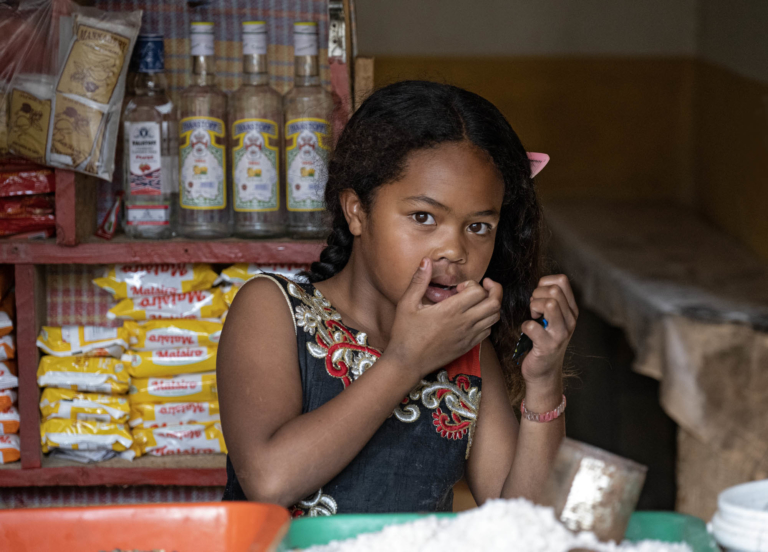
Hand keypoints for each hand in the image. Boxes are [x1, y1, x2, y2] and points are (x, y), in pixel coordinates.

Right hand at [384, 258, 501, 383]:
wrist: (407, 363)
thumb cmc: (405, 333)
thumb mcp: (407, 304)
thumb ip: (419, 281)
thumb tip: (426, 261)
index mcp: (450, 310)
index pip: (478, 291)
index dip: (473, 284)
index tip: (460, 287)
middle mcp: (464, 323)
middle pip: (494, 303)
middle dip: (493, 290)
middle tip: (483, 286)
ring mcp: (468, 336)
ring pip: (495, 318)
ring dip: (491, 305)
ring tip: (480, 301)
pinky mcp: (468, 346)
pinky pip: (488, 331)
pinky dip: (486, 321)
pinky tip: (474, 317)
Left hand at [520, 274, 577, 384]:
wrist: (544, 372)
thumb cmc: (544, 341)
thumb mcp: (555, 319)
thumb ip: (552, 301)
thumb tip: (540, 285)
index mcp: (571, 310)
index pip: (562, 280)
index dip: (544, 283)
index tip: (539, 296)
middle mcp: (570, 321)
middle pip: (555, 290)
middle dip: (537, 294)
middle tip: (533, 309)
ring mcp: (560, 334)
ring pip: (550, 304)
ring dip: (534, 307)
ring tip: (533, 317)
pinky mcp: (547, 346)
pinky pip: (532, 326)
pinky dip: (525, 326)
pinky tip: (527, 332)